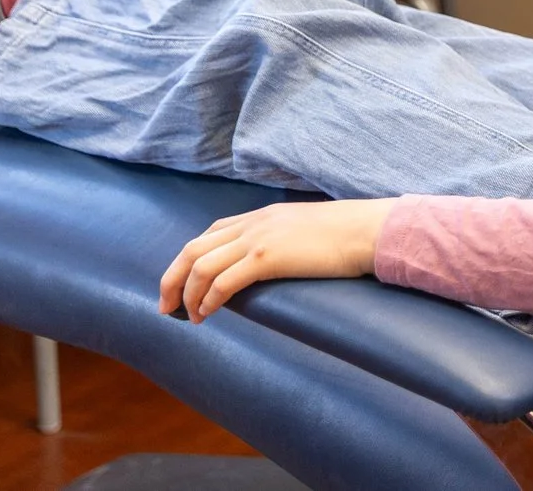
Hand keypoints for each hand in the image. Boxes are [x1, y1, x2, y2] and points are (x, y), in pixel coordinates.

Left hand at [159, 200, 393, 321]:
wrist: (367, 230)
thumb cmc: (348, 233)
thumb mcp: (306, 229)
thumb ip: (284, 239)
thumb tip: (279, 260)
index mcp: (261, 216)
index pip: (210, 234)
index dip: (189, 260)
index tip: (182, 283)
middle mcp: (253, 224)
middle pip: (192, 249)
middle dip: (172, 279)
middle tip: (165, 307)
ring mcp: (257, 239)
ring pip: (200, 266)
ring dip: (186, 295)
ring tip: (188, 317)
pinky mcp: (266, 257)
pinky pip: (221, 282)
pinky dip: (207, 300)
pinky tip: (207, 314)